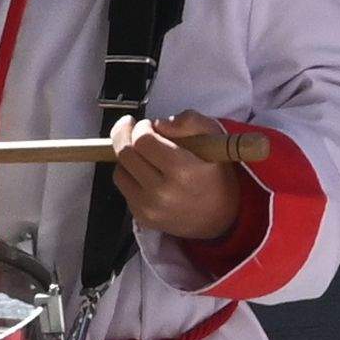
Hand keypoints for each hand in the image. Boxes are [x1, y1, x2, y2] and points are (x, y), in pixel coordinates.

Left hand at [109, 114, 257, 247]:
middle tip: (132, 128)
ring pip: (119, 172)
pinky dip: (131, 177)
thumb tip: (160, 124)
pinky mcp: (143, 218)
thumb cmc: (217, 175)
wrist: (220, 218)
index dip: (141, 127)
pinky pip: (124, 190)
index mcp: (182, 170)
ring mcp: (150, 208)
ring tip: (141, 153)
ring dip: (127, 158)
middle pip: (125, 155)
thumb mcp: (214, 138)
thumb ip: (190, 121)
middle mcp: (163, 192)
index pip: (143, 141)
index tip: (147, 125)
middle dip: (125, 135)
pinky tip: (146, 173)